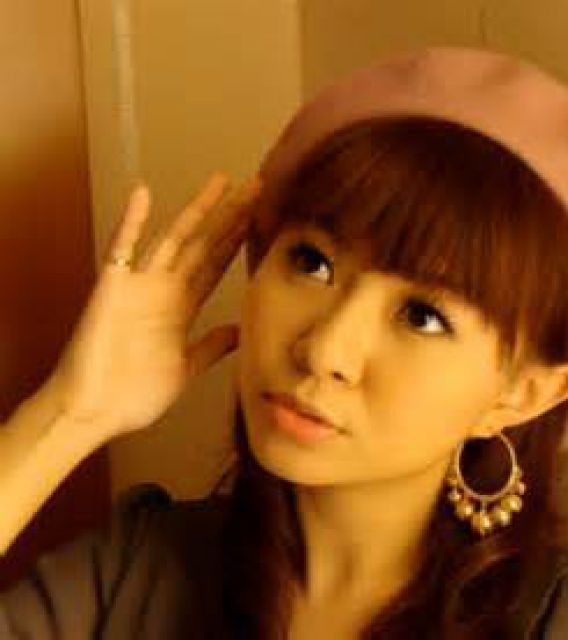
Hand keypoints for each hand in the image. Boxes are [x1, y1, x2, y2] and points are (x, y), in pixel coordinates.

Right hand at [46, 171, 261, 441]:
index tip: (260, 217)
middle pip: (204, 244)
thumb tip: (240, 331)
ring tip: (223, 182)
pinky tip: (143, 194)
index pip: (216, 264)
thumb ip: (211, 346)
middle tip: (257, 187)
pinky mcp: (113, 289)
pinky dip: (131, 223)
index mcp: (181, 306)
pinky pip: (121, 250)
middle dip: (231, 216)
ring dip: (198, 210)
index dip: (237, 239)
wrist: (94, 414)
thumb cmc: (134, 394)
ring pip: (175, 238)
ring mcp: (140, 286)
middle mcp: (165, 289)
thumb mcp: (186, 367)